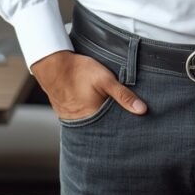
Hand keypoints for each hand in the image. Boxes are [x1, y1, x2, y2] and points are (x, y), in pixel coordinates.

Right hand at [32, 49, 146, 120]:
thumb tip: (143, 110)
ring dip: (98, 119)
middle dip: (111, 124)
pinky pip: (79, 118)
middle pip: (101, 128)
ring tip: (106, 112)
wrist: (52, 64)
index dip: (122, 126)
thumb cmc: (79, 70)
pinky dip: (87, 114)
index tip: (131, 125)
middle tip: (119, 118)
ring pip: (90, 123)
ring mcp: (71, 119)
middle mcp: (82, 123)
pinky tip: (91, 107)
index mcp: (94, 118)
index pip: (113, 129)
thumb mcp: (106, 79)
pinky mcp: (64, 113)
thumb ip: (123, 95)